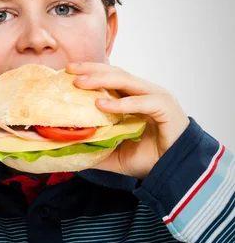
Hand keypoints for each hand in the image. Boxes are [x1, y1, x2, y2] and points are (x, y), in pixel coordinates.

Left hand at [65, 62, 189, 179]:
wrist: (176, 173)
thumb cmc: (150, 160)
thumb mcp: (115, 155)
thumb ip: (95, 150)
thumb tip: (70, 151)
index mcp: (134, 98)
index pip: (110, 79)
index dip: (90, 72)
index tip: (67, 71)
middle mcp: (145, 93)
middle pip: (116, 74)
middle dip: (92, 70)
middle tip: (69, 69)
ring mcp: (157, 98)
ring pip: (127, 81)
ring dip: (101, 80)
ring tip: (80, 82)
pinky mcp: (166, 108)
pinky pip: (142, 102)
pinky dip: (121, 103)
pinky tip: (101, 104)